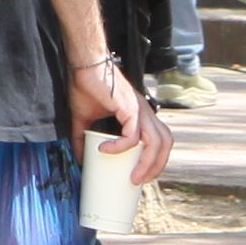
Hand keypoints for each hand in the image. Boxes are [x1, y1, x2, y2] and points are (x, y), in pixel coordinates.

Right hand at [71, 52, 172, 186]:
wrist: (84, 64)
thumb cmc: (85, 85)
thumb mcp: (83, 119)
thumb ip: (82, 139)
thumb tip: (80, 159)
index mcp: (139, 113)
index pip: (160, 138)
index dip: (156, 159)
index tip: (141, 174)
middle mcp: (144, 111)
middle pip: (165, 142)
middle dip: (157, 166)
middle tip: (140, 181)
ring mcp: (139, 109)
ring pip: (157, 141)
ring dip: (148, 163)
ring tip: (133, 176)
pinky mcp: (129, 108)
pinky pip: (133, 134)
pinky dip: (122, 147)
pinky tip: (106, 150)